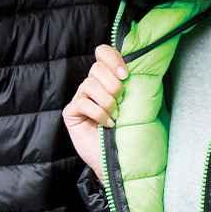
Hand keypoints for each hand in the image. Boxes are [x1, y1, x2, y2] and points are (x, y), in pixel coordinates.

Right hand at [63, 45, 127, 178]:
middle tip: (120, 102)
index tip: (125, 75)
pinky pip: (83, 103)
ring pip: (90, 85)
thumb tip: (140, 64)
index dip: (112, 59)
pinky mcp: (70, 112)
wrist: (119, 159)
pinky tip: (106, 124)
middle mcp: (92, 85)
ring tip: (114, 117)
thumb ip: (134, 83)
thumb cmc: (128, 131)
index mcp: (107, 78)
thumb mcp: (136, 103)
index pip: (103, 53)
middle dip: (113, 85)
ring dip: (107, 103)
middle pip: (97, 68)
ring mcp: (79, 98)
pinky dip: (98, 114)